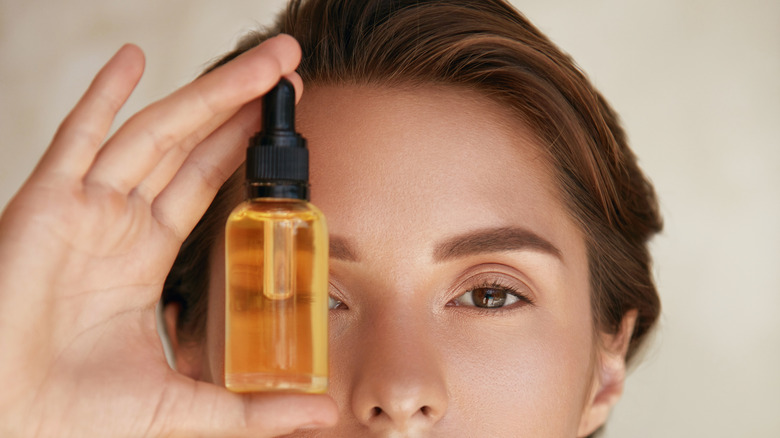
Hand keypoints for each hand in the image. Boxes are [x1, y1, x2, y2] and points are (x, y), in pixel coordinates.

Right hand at [0, 35, 336, 436]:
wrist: (10, 426)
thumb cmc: (78, 414)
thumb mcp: (186, 405)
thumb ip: (253, 408)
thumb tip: (320, 416)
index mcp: (146, 254)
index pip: (206, 182)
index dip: (242, 145)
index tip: (284, 116)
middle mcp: (118, 221)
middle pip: (191, 144)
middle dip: (239, 102)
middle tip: (288, 66)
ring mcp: (84, 208)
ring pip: (155, 132)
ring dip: (207, 93)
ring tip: (261, 60)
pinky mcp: (44, 205)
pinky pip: (77, 139)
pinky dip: (102, 97)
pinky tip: (131, 59)